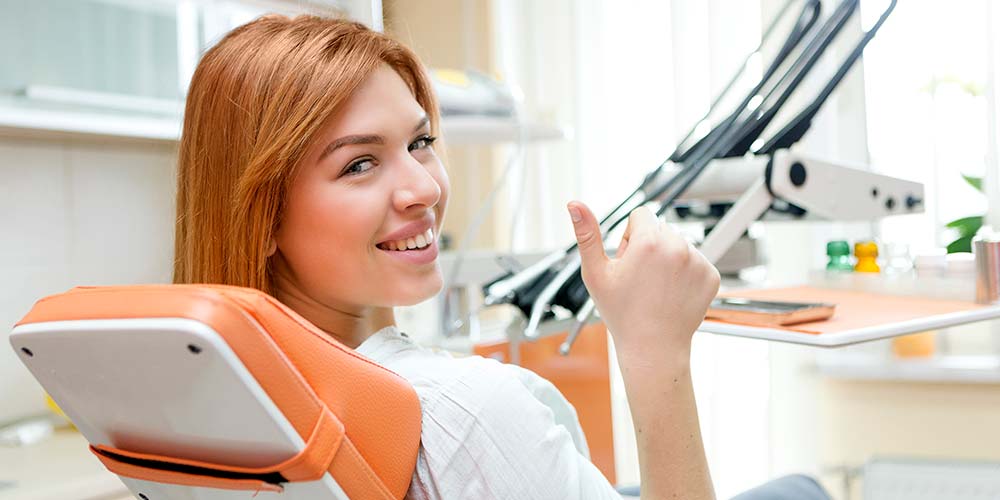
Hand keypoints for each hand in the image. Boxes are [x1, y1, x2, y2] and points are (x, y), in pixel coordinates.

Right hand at [567, 201, 719, 353]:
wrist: (652, 348)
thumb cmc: (621, 313)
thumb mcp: (596, 273)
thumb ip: (586, 234)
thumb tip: (574, 204)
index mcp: (649, 242)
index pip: (641, 215)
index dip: (629, 238)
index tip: (628, 263)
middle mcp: (678, 247)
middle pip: (660, 229)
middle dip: (649, 246)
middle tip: (640, 278)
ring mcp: (698, 262)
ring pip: (678, 244)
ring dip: (668, 259)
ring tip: (657, 288)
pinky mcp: (711, 275)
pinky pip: (695, 261)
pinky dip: (685, 273)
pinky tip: (673, 293)